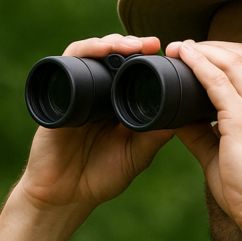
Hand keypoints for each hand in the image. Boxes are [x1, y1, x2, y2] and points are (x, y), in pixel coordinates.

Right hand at [16, 35, 176, 215]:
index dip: (149, 60)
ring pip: (93, 54)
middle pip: (113, 57)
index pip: (132, 72)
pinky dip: (85, 50)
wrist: (63, 197)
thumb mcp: (135, 156)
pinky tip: (101, 50)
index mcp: (116, 105)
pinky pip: (68, 63)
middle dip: (133, 45)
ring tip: (130, 45)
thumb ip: (154, 137)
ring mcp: (76, 92)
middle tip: (153, 44)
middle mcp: (97, 94)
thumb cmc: (99, 179)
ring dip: (112, 43)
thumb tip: (183, 115)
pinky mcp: (57, 94)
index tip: (168, 55)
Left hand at [168, 39, 241, 238]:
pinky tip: (183, 58)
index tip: (201, 54)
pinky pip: (218, 80)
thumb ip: (204, 135)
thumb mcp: (227, 156)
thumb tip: (178, 120)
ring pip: (232, 60)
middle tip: (183, 47)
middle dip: (213, 46)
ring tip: (178, 48)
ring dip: (203, 50)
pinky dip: (198, 64)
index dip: (227, 54)